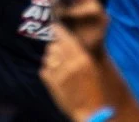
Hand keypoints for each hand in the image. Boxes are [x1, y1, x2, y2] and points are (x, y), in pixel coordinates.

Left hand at [37, 1, 111, 121]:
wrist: (90, 111)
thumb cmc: (94, 90)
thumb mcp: (91, 67)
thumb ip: (78, 52)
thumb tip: (65, 39)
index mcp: (82, 58)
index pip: (63, 35)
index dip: (57, 30)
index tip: (55, 28)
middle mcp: (69, 63)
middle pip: (53, 45)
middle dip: (55, 48)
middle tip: (61, 54)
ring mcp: (58, 73)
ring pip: (47, 56)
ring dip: (52, 59)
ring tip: (60, 68)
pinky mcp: (50, 82)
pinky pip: (44, 68)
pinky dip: (48, 71)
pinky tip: (57, 77)